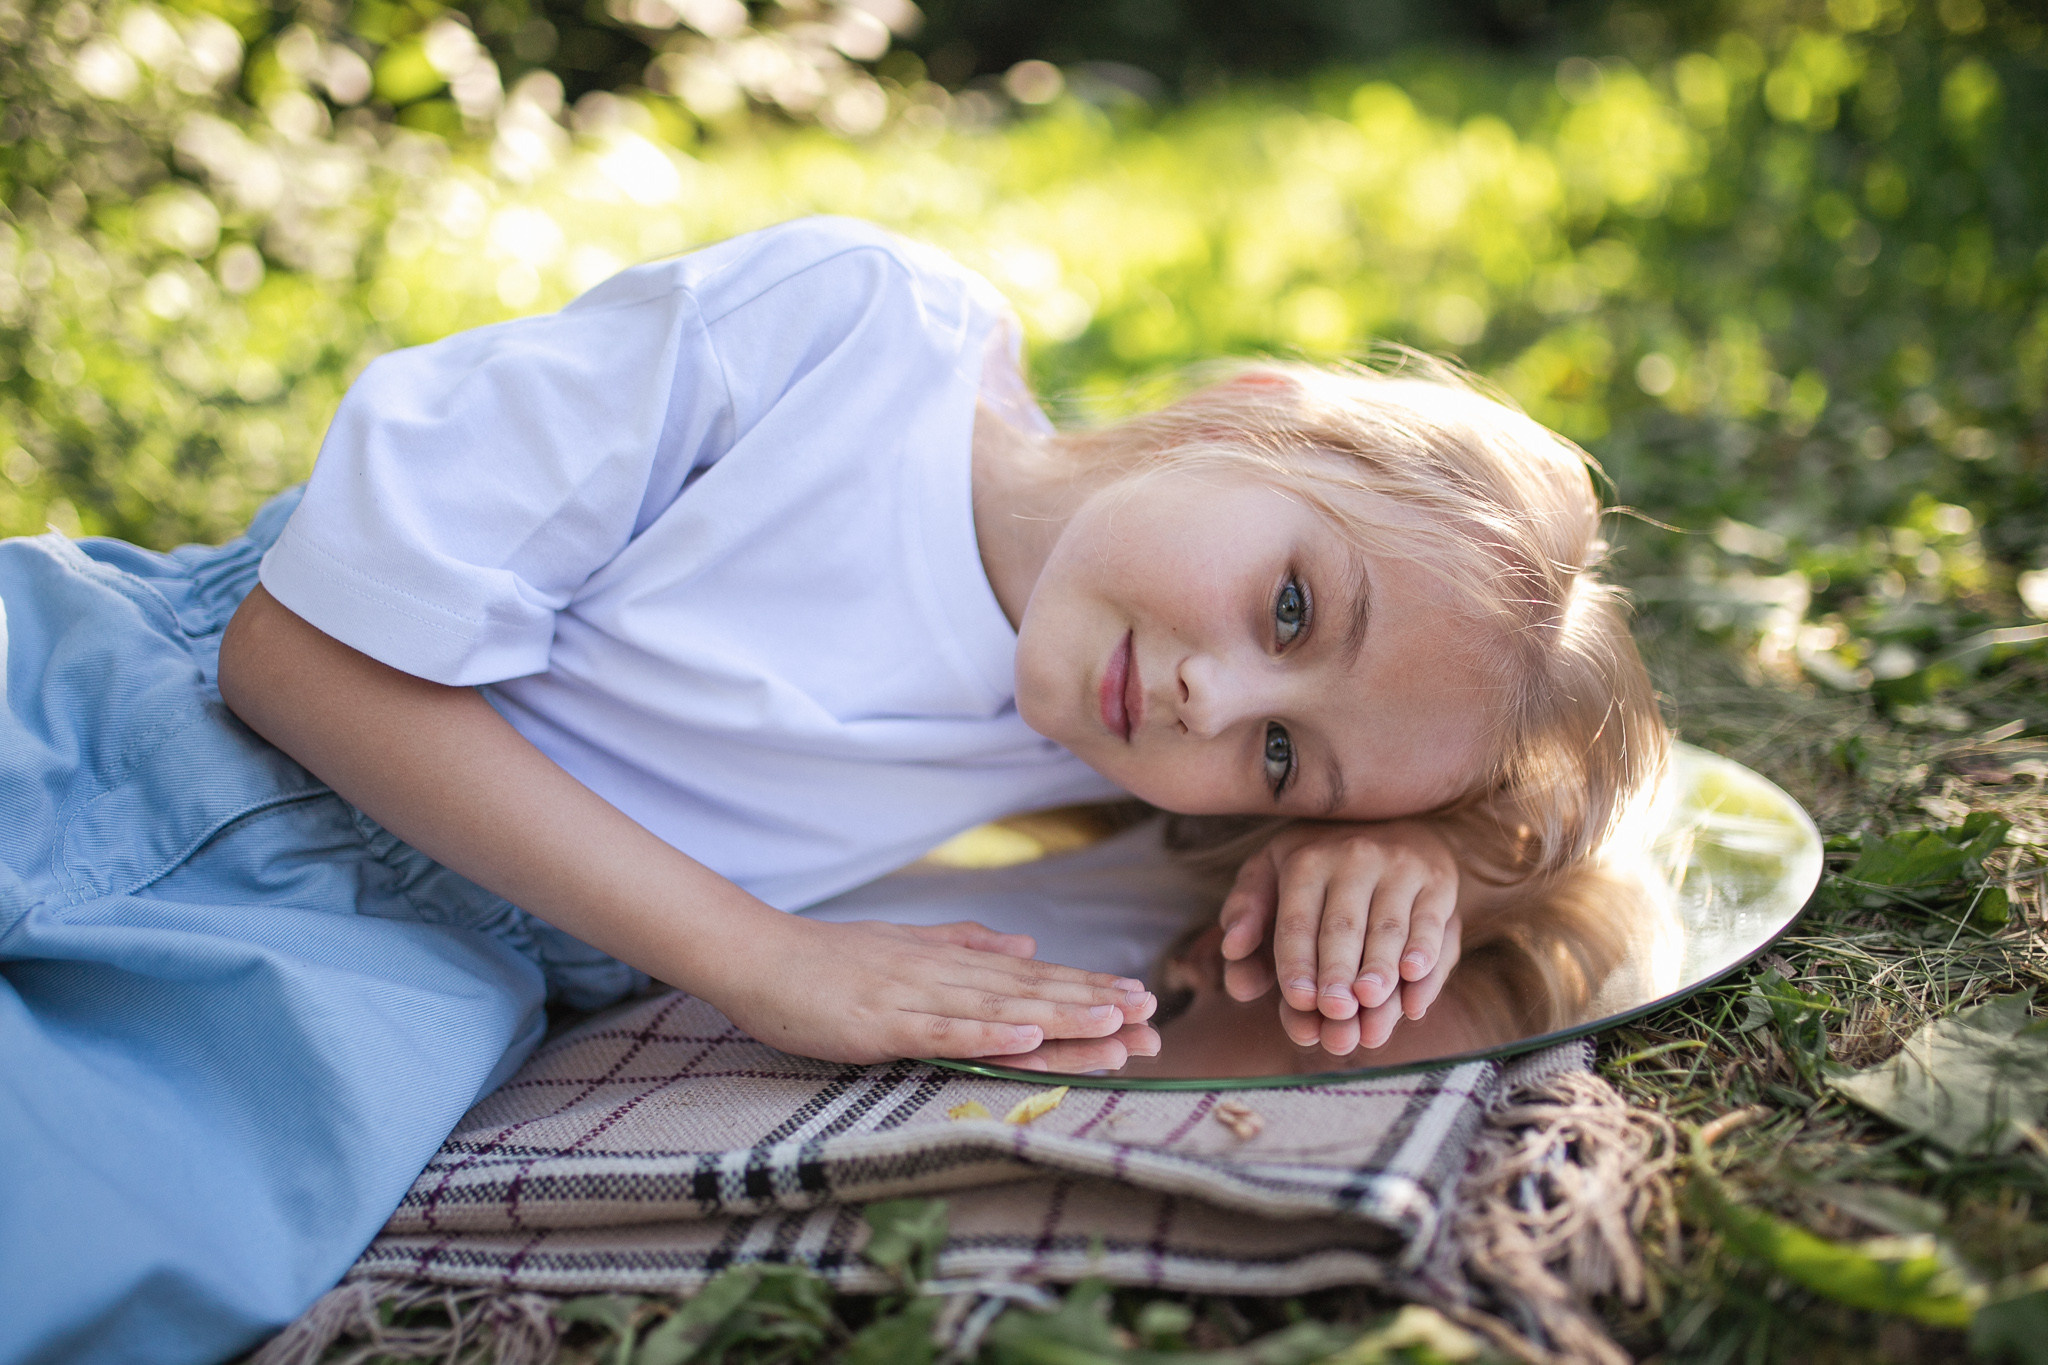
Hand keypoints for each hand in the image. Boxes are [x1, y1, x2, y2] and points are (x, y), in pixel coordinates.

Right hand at [712, 916, 1157, 1064]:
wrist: (759, 956)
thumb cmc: (826, 960)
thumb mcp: (906, 946)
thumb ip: (966, 945)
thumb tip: (1027, 945)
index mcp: (950, 963)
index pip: (1031, 978)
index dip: (1087, 987)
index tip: (1139, 998)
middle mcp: (943, 976)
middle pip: (1030, 993)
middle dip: (1093, 1006)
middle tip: (1152, 1017)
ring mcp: (914, 998)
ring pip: (1000, 1011)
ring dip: (1060, 1017)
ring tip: (1114, 1025)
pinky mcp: (883, 1024)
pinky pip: (943, 1031)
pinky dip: (987, 1035)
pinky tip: (1027, 1038)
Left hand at [1216, 821, 1461, 1054]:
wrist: (1391, 821)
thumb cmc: (1318, 866)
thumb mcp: (1271, 872)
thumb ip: (1246, 912)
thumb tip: (1232, 949)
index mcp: (1307, 860)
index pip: (1297, 921)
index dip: (1297, 962)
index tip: (1298, 1001)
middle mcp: (1354, 858)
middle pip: (1343, 927)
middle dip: (1338, 971)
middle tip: (1334, 1011)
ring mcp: (1400, 868)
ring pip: (1389, 929)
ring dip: (1381, 969)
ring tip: (1371, 1003)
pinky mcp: (1439, 882)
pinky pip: (1433, 924)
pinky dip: (1426, 956)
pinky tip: (1414, 983)